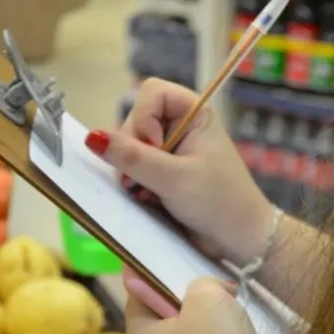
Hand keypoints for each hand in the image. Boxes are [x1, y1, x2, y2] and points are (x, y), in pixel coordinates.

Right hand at [85, 78, 274, 263]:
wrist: (240, 241)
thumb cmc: (219, 203)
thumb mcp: (174, 179)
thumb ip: (133, 158)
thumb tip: (93, 138)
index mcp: (195, 114)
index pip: (151, 93)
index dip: (143, 117)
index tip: (153, 148)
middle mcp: (181, 127)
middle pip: (135, 121)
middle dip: (132, 150)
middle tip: (138, 179)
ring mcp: (171, 151)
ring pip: (130, 148)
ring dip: (130, 171)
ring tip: (144, 193)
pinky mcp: (163, 174)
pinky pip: (134, 169)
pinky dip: (134, 184)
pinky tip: (145, 199)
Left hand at [123, 269, 269, 333]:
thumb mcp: (208, 296)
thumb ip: (196, 283)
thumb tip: (200, 293)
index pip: (137, 296)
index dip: (156, 274)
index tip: (175, 261)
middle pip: (160, 321)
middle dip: (187, 302)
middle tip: (218, 292)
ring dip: (201, 327)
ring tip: (230, 319)